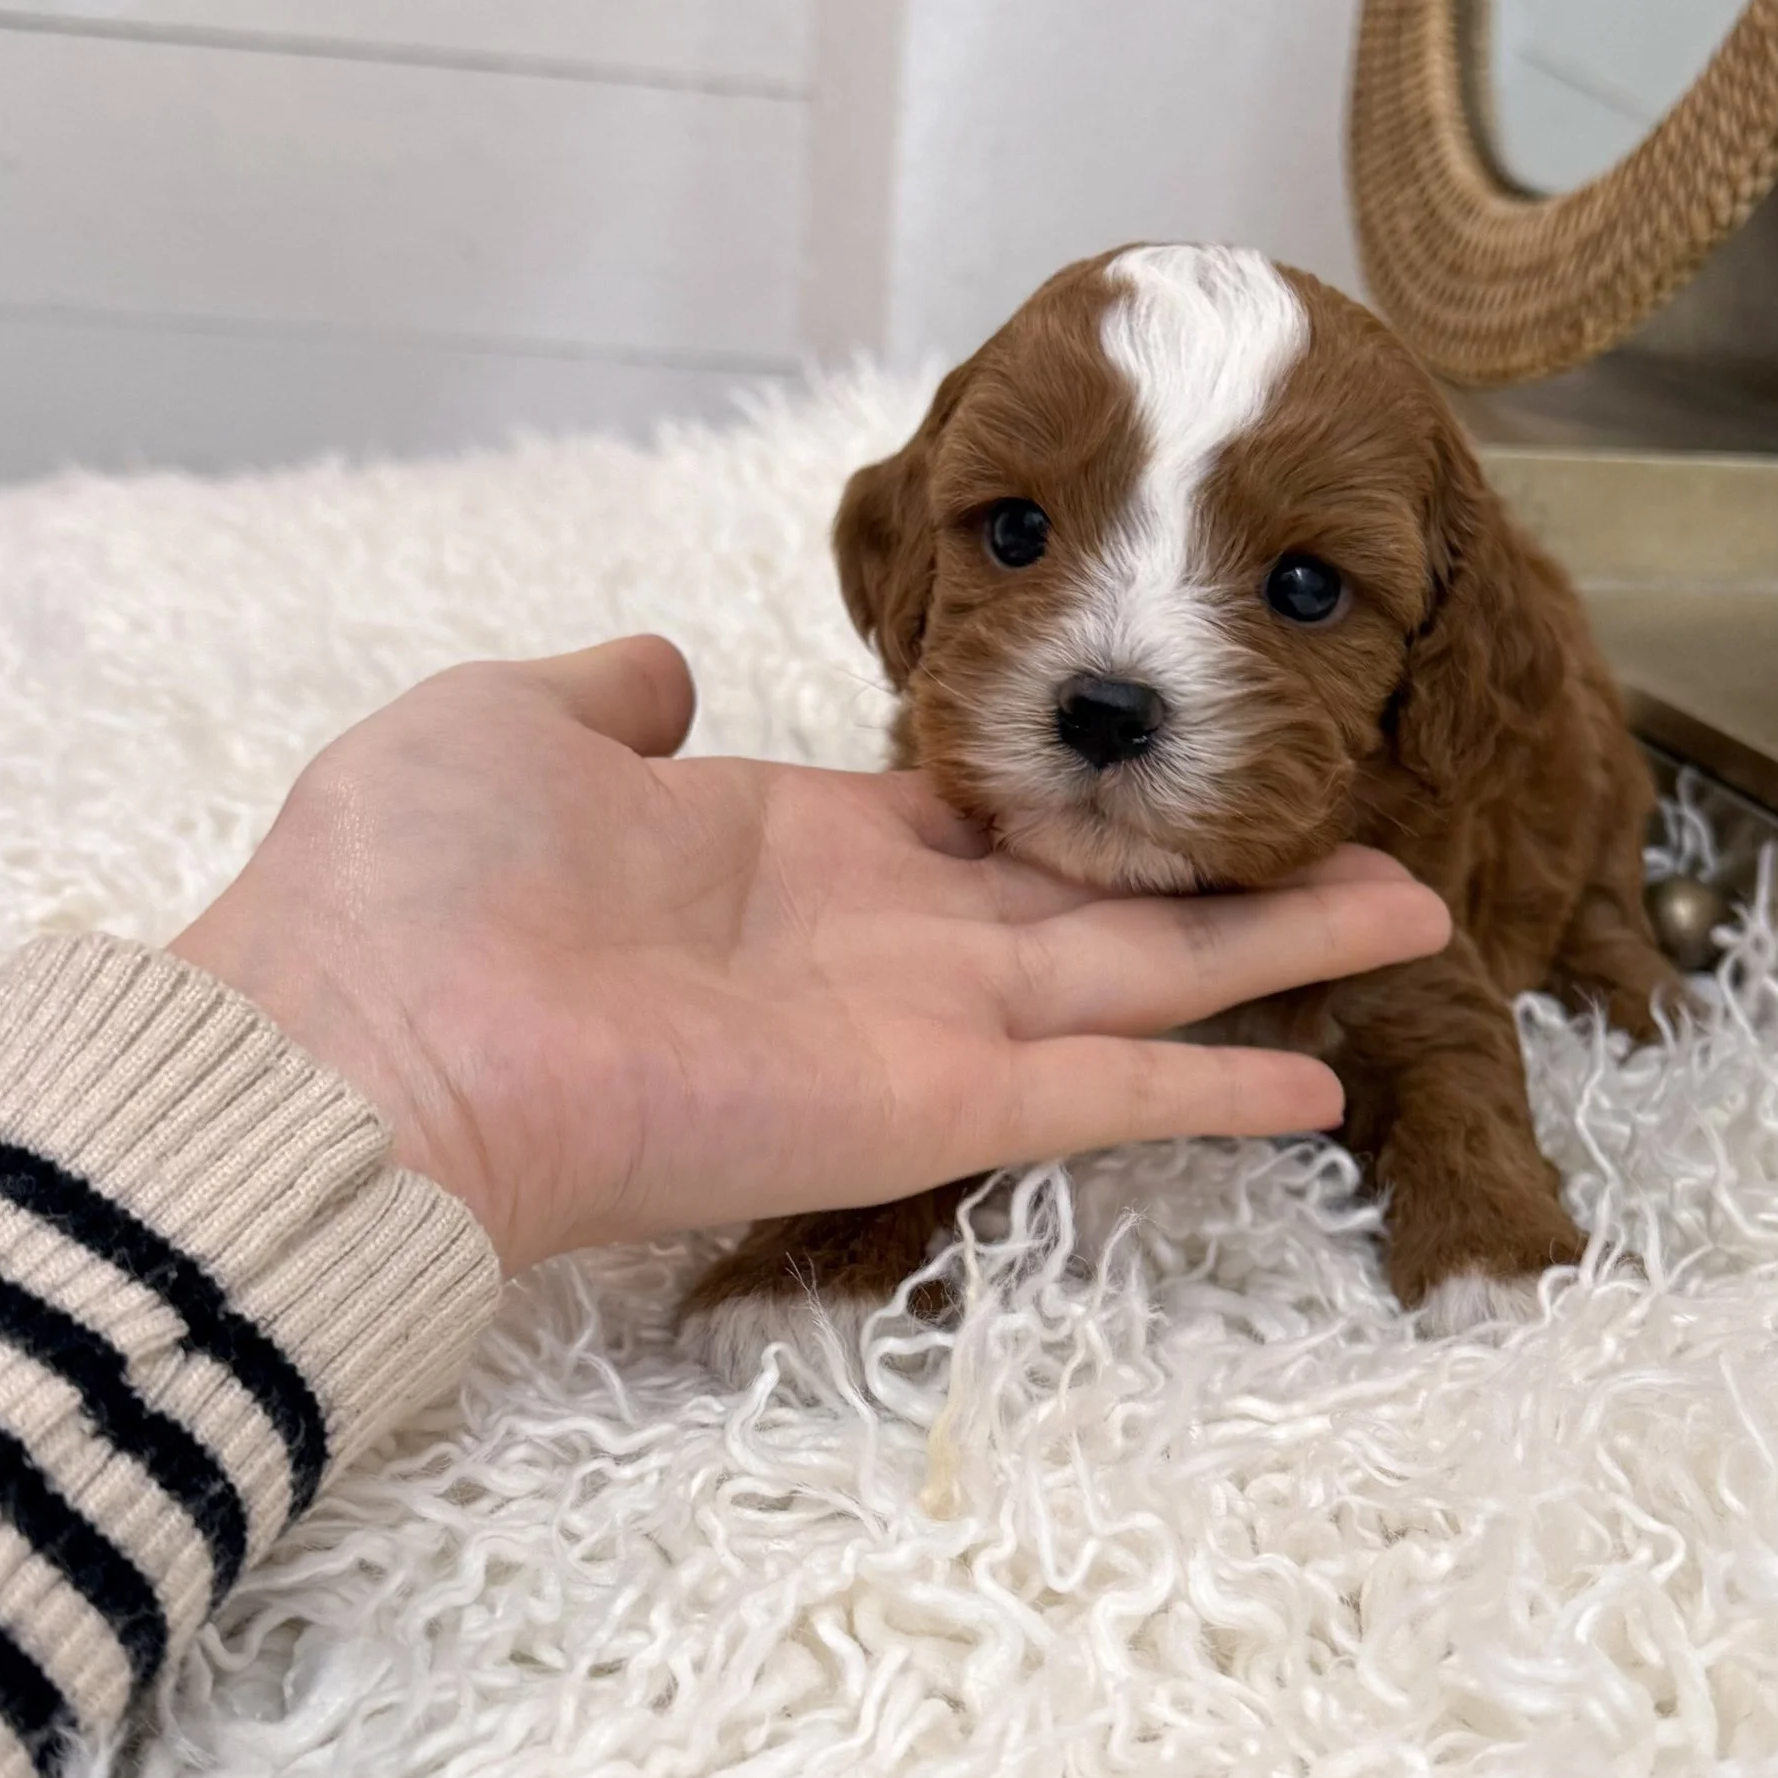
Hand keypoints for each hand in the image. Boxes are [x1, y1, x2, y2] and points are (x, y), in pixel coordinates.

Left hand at [171, 637, 1451, 1272]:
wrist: (361, 1042)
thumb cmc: (412, 879)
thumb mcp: (515, 725)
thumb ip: (610, 698)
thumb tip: (661, 670)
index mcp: (798, 853)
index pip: (986, 828)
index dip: (1094, 801)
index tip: (1184, 772)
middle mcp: (882, 946)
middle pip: (1107, 908)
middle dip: (1242, 882)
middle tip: (1377, 854)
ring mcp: (914, 1032)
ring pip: (1142, 985)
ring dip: (1278, 956)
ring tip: (1415, 920)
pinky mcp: (924, 1108)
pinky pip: (1098, 1094)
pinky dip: (1211, 1089)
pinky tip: (1323, 1082)